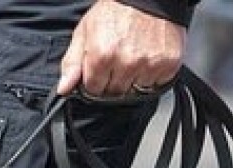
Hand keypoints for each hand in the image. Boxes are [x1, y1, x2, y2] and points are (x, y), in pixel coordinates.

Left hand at [58, 0, 185, 97]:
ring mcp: (148, 65)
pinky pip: (156, 85)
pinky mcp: (167, 65)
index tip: (101, 67)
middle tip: (118, 57)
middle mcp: (126, 62)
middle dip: (114, 80)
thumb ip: (72, 62)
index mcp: (102, 55)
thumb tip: (64, 88)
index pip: (94, 90)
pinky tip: (148, 57)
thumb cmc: (117, 9)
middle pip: (115, 93)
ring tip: (134, 55)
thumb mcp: (86, 30)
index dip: (95, 80)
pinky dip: (151, 75)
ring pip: (136, 91)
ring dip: (133, 79)